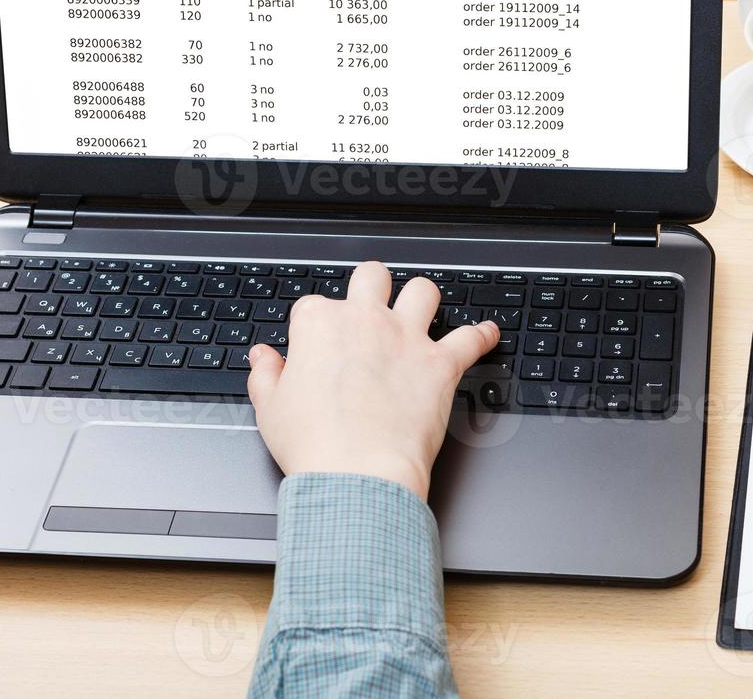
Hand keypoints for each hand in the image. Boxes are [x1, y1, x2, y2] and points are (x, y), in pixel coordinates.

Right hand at [246, 261, 498, 500]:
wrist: (357, 475)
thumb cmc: (314, 446)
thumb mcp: (270, 410)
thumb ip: (266, 375)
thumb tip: (263, 357)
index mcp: (320, 325)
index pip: (315, 306)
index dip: (316, 327)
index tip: (318, 347)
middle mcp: (365, 321)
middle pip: (372, 276)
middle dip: (372, 286)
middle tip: (372, 305)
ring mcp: (406, 339)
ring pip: (424, 291)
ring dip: (423, 299)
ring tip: (422, 312)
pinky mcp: (440, 364)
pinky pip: (471, 338)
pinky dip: (483, 335)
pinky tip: (488, 334)